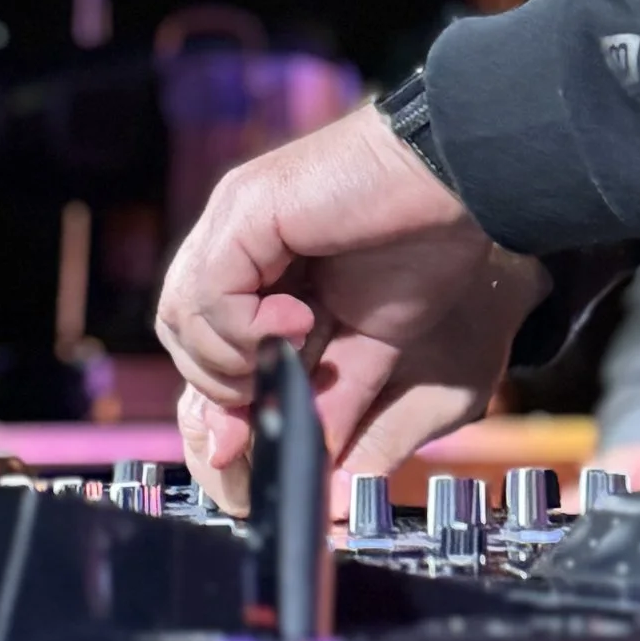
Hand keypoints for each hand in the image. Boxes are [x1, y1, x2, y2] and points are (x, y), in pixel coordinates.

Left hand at [155, 104, 550, 514]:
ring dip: (236, 356)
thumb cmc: (427, 242)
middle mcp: (234, 232)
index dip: (224, 391)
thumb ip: (331, 395)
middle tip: (278, 382)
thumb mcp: (369, 342)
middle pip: (179, 329)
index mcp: (258, 256)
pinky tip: (299, 318)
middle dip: (221, 381)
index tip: (250, 437)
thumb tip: (312, 459)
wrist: (460, 181)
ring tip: (300, 339)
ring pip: (183, 315)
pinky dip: (245, 327)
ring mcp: (233, 217)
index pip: (203, 335)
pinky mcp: (244, 209)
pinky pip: (208, 292)